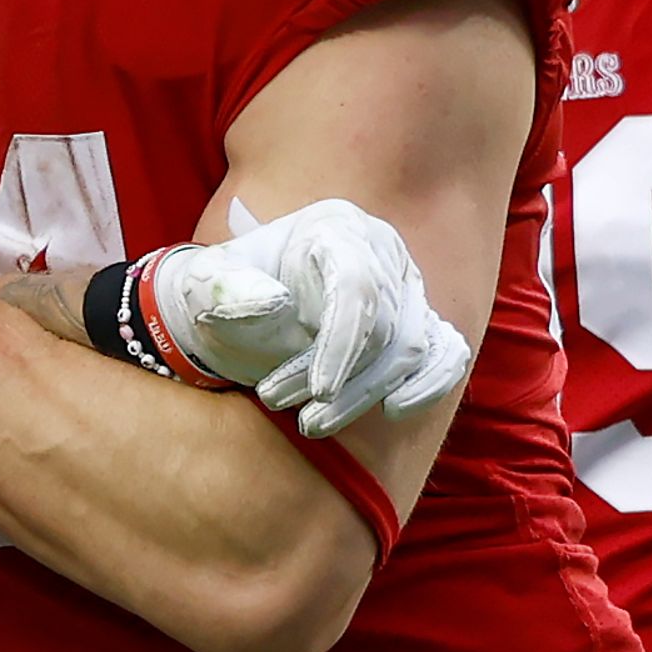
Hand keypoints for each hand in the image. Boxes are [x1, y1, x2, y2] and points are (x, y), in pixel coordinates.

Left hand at [140, 200, 472, 434]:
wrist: (232, 310)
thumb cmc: (220, 293)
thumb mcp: (204, 284)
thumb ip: (227, 288)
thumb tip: (273, 304)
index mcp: (334, 227)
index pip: (356, 286)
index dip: (341, 343)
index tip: (318, 391)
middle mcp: (381, 250)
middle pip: (383, 326)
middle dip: (344, 382)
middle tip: (299, 420)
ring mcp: (405, 286)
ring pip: (410, 349)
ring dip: (367, 395)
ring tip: (312, 424)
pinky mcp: (419, 321)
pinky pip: (446, 353)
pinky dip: (431, 384)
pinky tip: (395, 410)